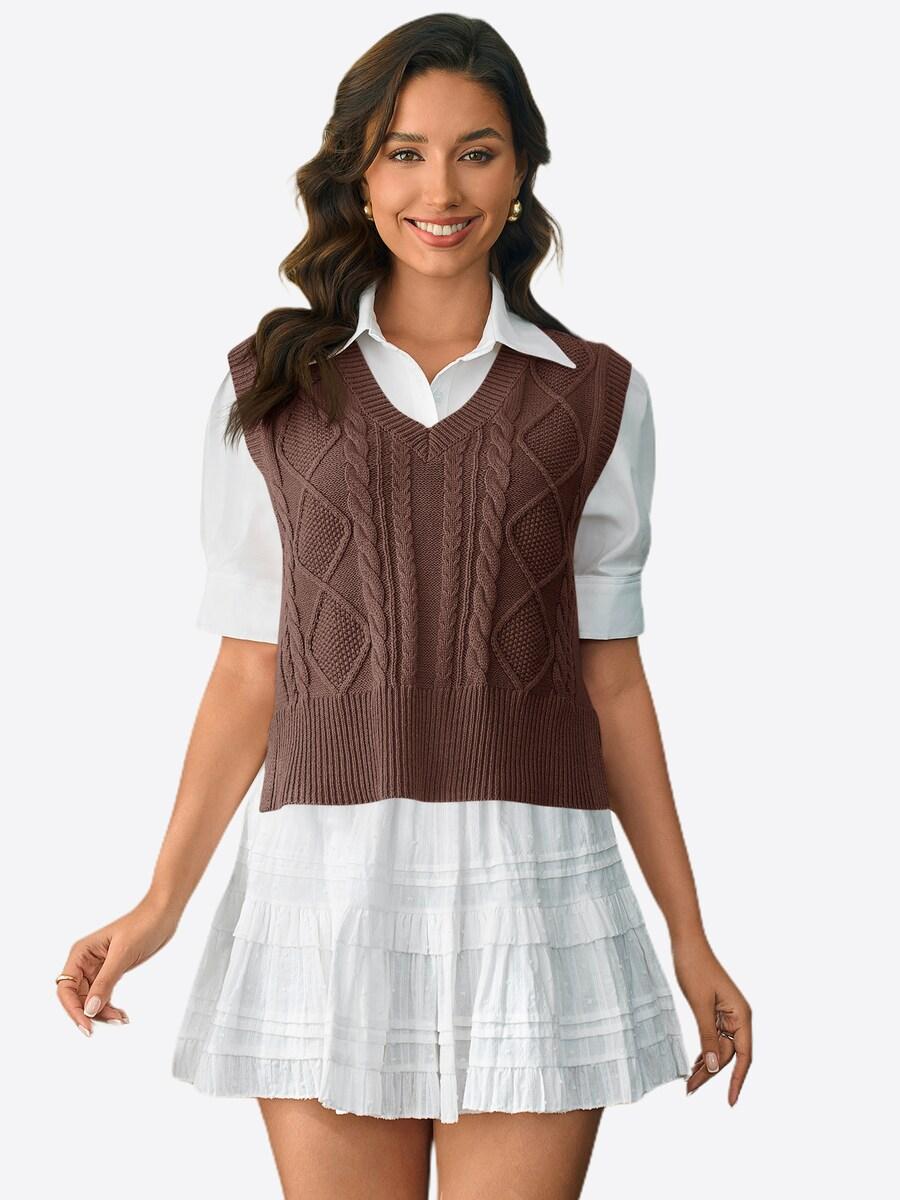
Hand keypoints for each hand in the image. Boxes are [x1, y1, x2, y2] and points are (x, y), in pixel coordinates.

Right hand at [56, 897, 179, 1036]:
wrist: (163, 914)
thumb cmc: (143, 924)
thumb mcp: (123, 954)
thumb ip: (105, 982)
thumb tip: (90, 1009)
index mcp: (81, 953)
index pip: (66, 988)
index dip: (73, 1008)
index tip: (86, 1023)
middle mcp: (86, 960)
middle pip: (77, 997)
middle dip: (90, 1012)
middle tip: (110, 1021)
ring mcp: (98, 967)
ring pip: (91, 999)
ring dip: (102, 1011)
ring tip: (120, 1018)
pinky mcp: (111, 971)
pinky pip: (103, 994)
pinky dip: (109, 1005)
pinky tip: (120, 1013)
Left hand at [671, 932, 751, 1105]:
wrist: (686, 941)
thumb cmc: (694, 967)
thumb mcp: (699, 1005)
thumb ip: (708, 1036)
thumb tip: (713, 1068)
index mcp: (742, 1015)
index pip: (744, 1057)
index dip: (738, 1081)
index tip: (730, 1102)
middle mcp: (739, 1017)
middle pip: (728, 1055)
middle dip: (710, 1074)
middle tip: (688, 1090)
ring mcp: (727, 1014)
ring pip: (719, 1048)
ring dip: (705, 1064)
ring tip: (687, 1082)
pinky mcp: (715, 1011)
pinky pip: (713, 1038)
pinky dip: (704, 1051)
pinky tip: (694, 1063)